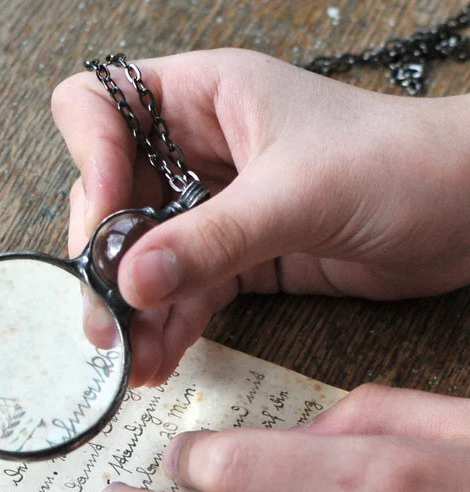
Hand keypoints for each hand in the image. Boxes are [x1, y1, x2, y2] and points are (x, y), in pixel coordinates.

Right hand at [52, 49, 469, 385]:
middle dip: (105, 261)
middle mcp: (196, 150)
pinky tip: (159, 360)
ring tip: (132, 358)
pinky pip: (184, 292)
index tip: (107, 220)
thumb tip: (130, 282)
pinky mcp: (234, 257)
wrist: (468, 214)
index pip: (101, 107)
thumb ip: (210, 240)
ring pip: (144, 257)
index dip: (90, 158)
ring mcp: (212, 208)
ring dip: (134, 309)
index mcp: (203, 99)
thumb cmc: (403, 165)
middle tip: (107, 319)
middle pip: (111, 198)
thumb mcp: (299, 195)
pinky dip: (169, 326)